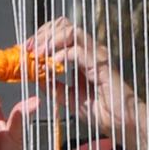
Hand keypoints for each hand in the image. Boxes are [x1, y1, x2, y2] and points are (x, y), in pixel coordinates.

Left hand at [13, 17, 129, 132]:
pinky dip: (62, 55)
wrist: (121, 124)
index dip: (41, 36)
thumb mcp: (69, 98)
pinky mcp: (101, 65)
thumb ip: (54, 86)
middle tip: (29, 48)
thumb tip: (37, 76)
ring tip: (38, 54)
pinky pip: (79, 51)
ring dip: (50, 40)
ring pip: (72, 31)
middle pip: (64, 25)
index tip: (27, 48)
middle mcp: (90, 51)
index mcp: (83, 56)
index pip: (60, 31)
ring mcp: (97, 56)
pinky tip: (52, 65)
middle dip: (43, 34)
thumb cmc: (102, 112)